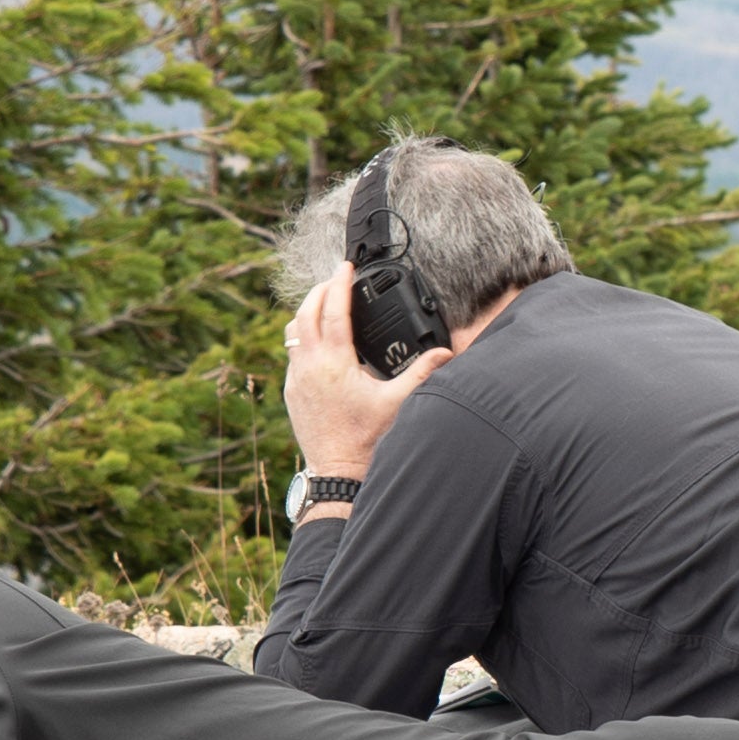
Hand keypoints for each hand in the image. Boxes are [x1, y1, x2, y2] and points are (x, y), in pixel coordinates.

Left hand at [285, 271, 447, 489]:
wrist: (336, 473)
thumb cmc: (366, 440)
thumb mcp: (398, 403)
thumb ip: (422, 374)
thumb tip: (446, 354)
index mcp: (333, 363)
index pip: (334, 311)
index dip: (339, 284)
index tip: (345, 266)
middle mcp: (309, 367)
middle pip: (304, 314)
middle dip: (319, 291)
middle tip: (335, 279)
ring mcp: (296, 380)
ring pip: (293, 333)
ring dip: (307, 313)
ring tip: (324, 303)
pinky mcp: (292, 393)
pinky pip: (292, 355)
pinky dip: (303, 338)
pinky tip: (318, 342)